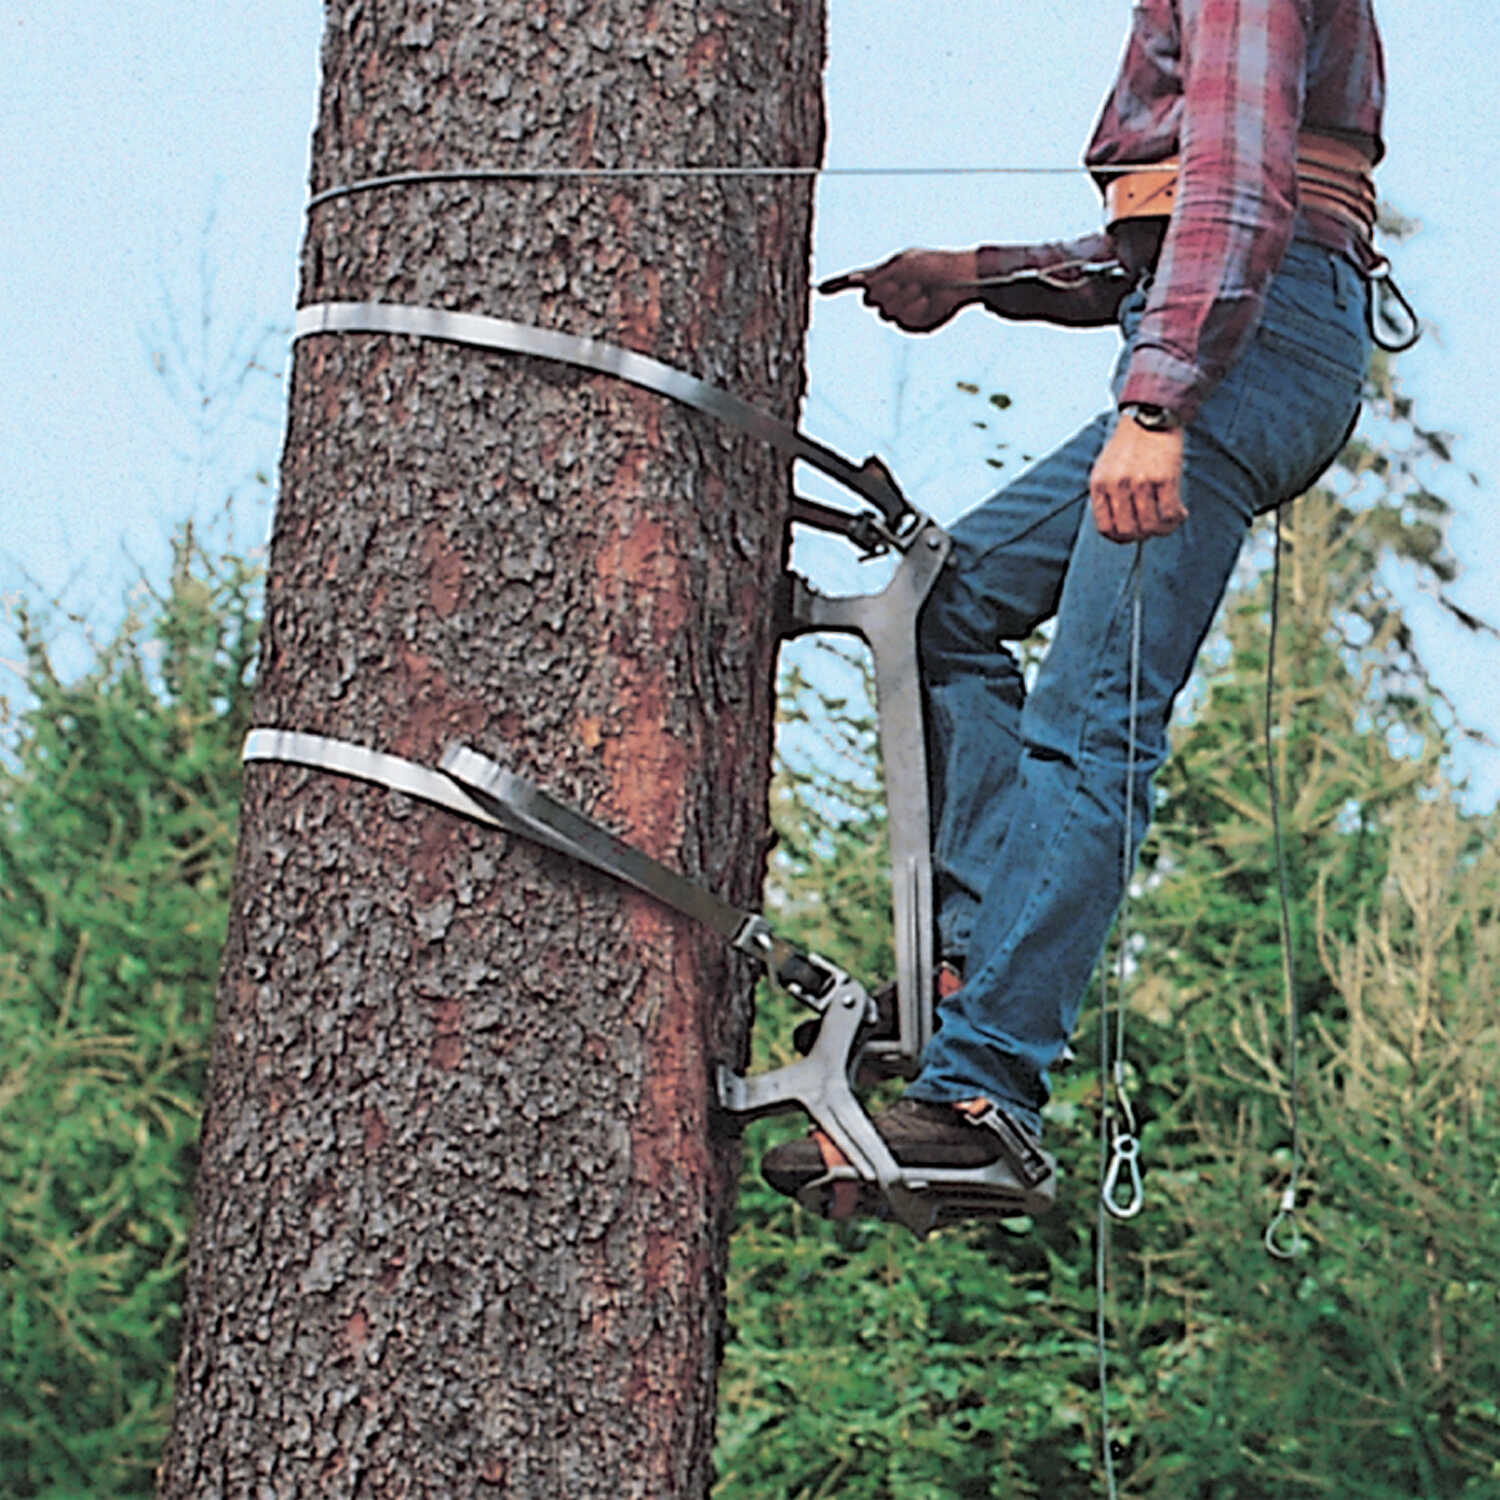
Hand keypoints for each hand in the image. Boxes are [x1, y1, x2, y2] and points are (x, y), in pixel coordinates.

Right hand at [820, 248, 978, 331]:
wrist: (961, 280)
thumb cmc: (933, 266)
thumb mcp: (902, 265)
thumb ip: (878, 277)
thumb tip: (857, 284)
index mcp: (885, 274)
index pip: (855, 281)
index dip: (837, 285)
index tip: (818, 289)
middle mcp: (890, 292)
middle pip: (869, 299)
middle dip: (885, 290)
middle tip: (906, 281)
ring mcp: (901, 309)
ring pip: (885, 312)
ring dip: (903, 299)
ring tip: (921, 289)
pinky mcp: (913, 324)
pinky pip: (902, 322)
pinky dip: (914, 310)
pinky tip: (927, 300)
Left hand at [1089, 415, 1187, 542]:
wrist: (1151, 413)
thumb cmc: (1130, 444)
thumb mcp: (1106, 468)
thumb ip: (1108, 494)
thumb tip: (1117, 527)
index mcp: (1100, 484)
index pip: (1105, 528)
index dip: (1120, 537)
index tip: (1133, 534)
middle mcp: (1117, 485)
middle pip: (1128, 531)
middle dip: (1142, 535)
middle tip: (1153, 527)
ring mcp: (1140, 481)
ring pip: (1150, 526)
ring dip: (1163, 529)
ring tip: (1170, 521)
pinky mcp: (1164, 477)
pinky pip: (1170, 513)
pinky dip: (1176, 519)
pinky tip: (1180, 513)